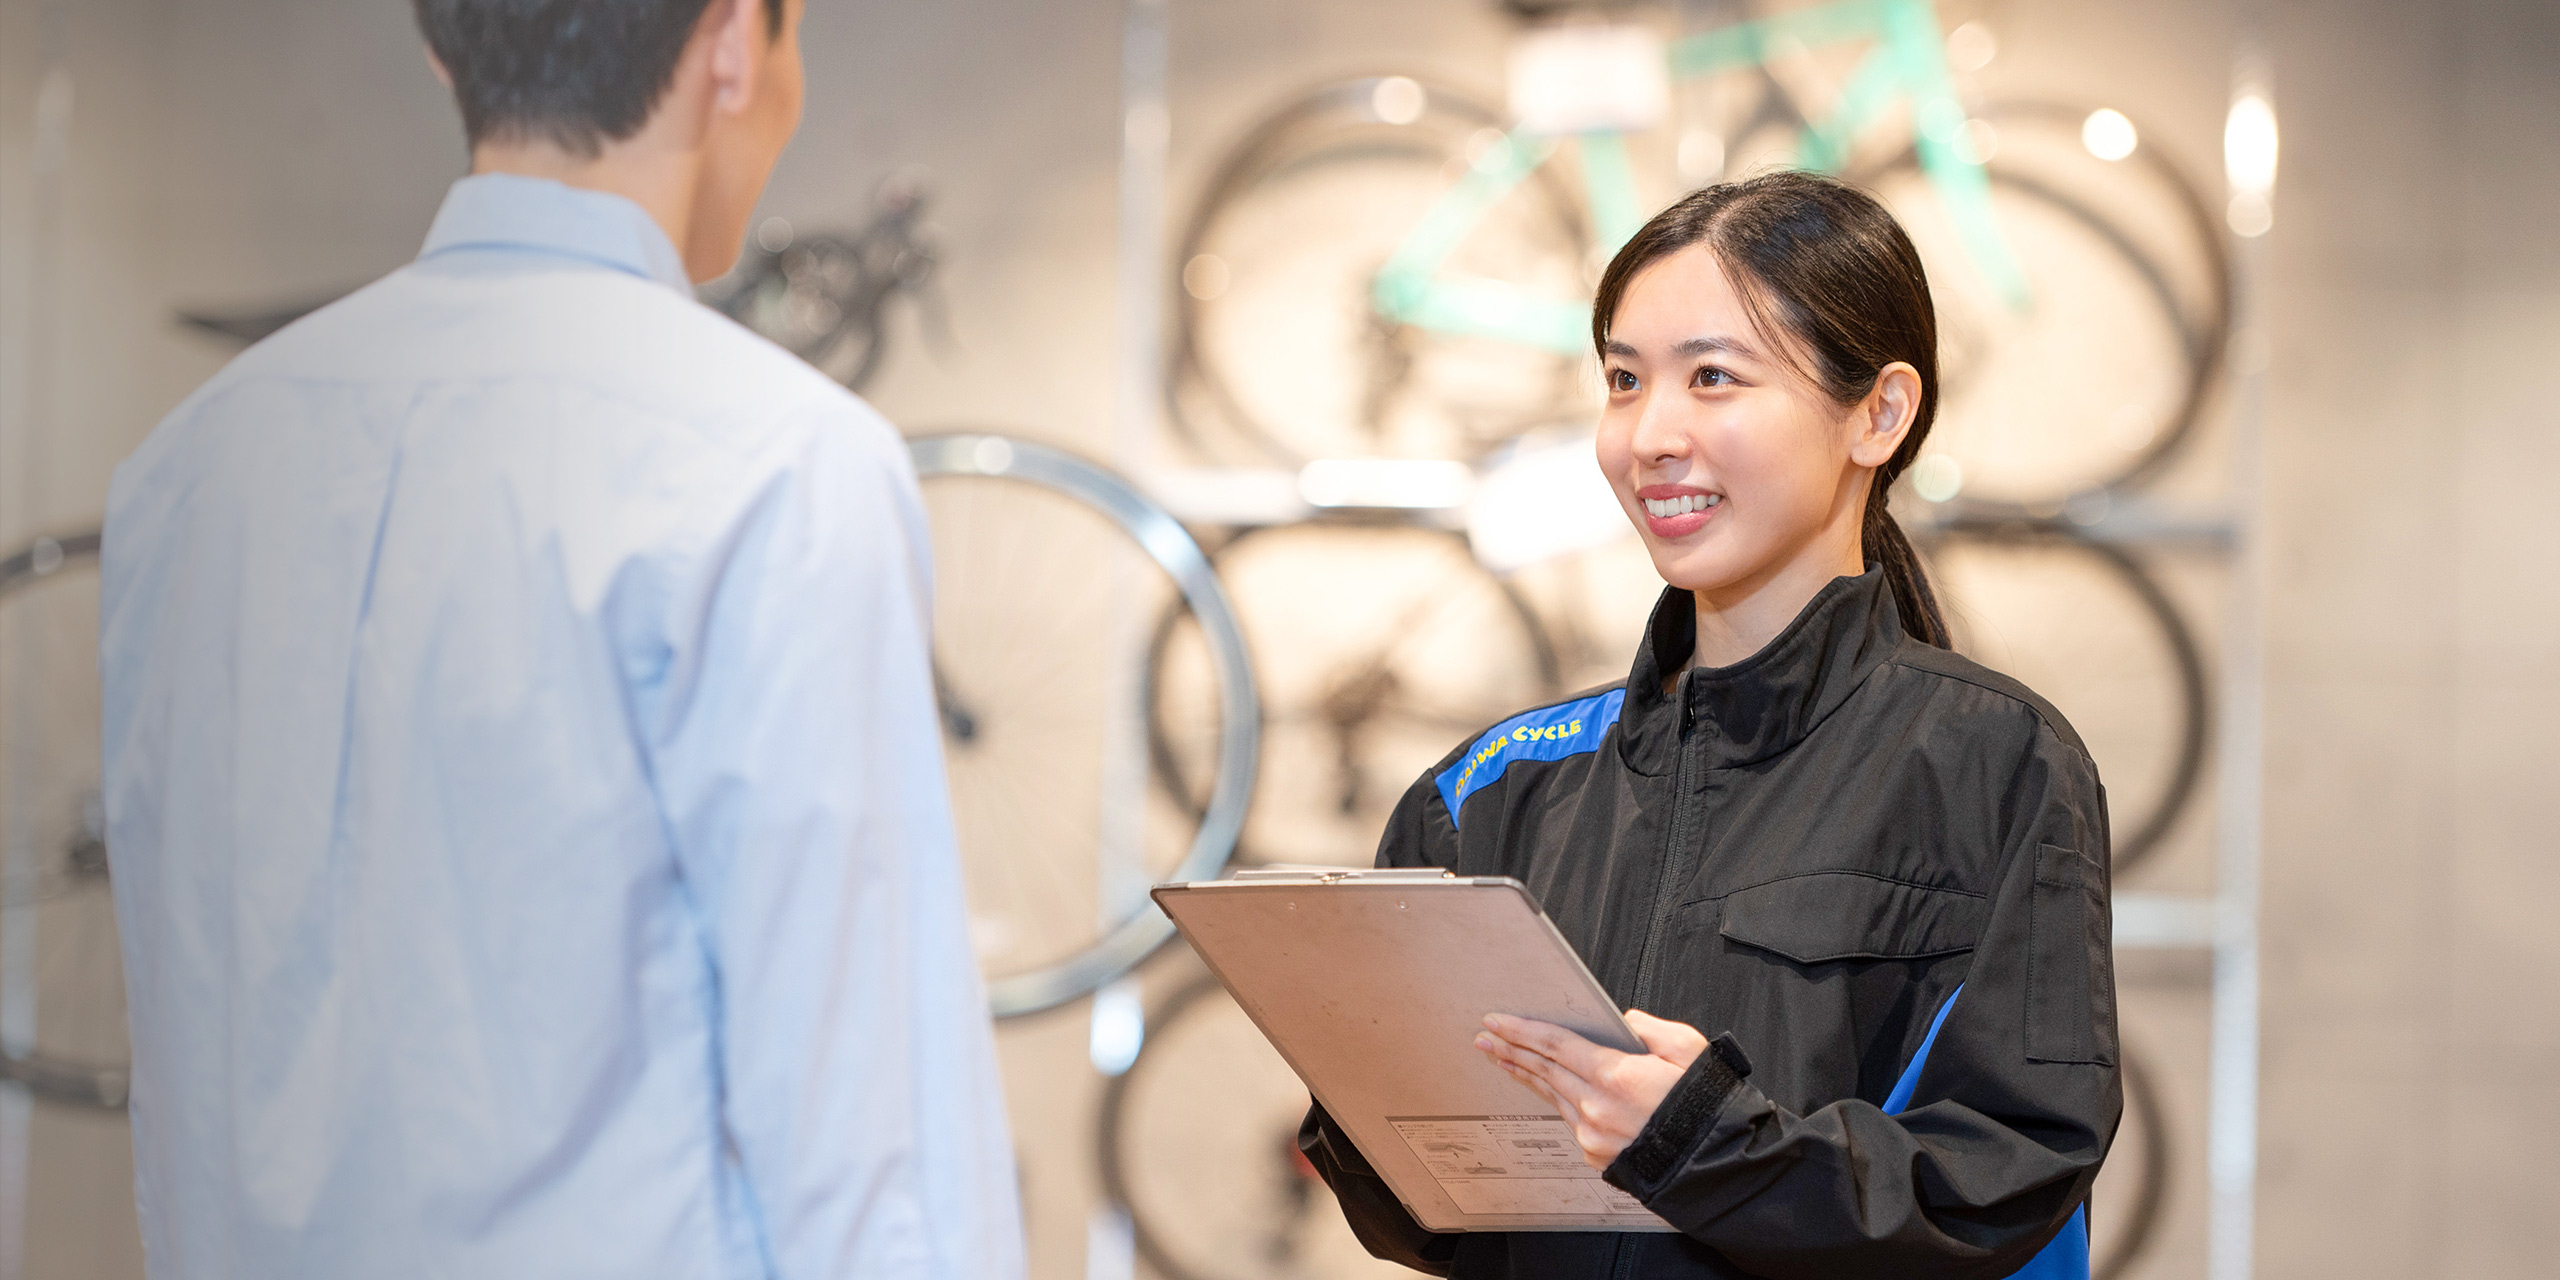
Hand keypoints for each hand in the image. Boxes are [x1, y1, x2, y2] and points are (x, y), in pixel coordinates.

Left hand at [1472, 1010, 1709, 1169]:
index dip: (1522, 1030)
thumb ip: (1650, 1028)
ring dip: (1526, 1074)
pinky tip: (1545, 1089)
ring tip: (1504, 1059)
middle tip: (1486, 1037)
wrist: (1716, 1165)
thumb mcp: (1687, 1049)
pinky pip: (1570, 1119)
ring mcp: (1593, 1134)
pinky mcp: (1597, 1155)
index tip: (1498, 1021)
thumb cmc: (1705, 1108)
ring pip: (1552, 1096)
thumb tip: (1625, 1021)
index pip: (1555, 1044)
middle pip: (1544, 1070)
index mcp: (1615, 1075)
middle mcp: (1596, 1107)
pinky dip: (1556, 1100)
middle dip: (1511, 1050)